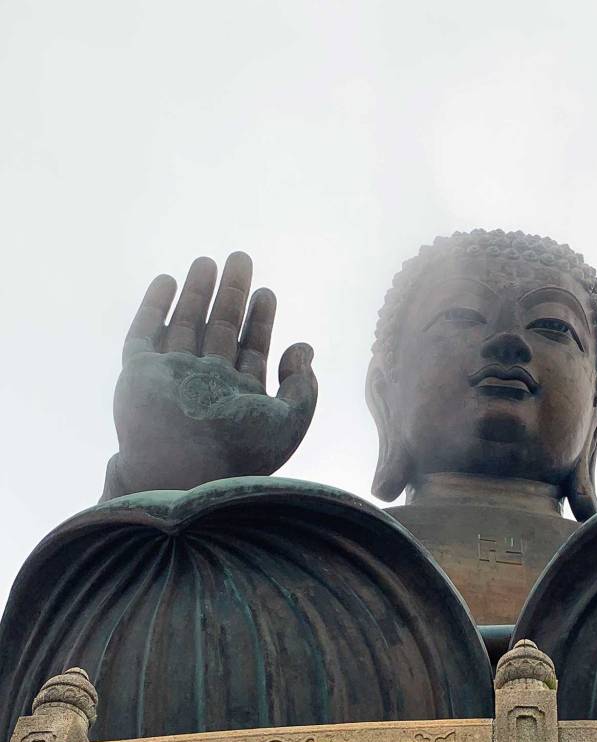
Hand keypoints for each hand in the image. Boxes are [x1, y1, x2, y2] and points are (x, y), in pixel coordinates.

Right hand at [102, 251, 317, 498]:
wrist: (181, 474)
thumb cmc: (238, 453)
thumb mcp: (289, 422)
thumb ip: (302, 387)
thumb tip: (304, 349)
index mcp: (239, 398)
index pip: (252, 351)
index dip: (262, 321)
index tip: (268, 293)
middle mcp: (205, 385)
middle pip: (220, 330)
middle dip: (231, 295)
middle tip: (240, 259)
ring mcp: (171, 378)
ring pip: (185, 326)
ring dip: (196, 293)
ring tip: (207, 261)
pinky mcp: (138, 374)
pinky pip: (144, 334)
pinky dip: (154, 307)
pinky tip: (166, 281)